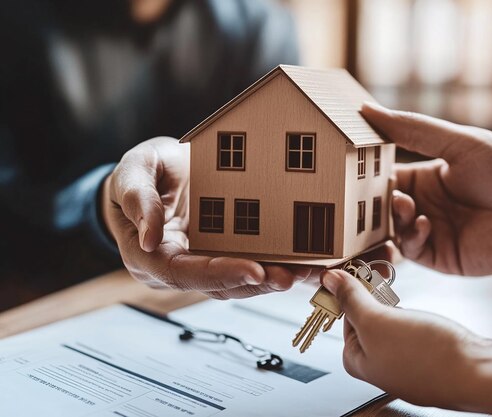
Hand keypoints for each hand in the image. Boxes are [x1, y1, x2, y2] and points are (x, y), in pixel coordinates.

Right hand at [102, 137, 313, 297]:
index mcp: (150, 255)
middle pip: (217, 285)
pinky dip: (277, 265)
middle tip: (290, 276)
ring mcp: (202, 262)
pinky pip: (249, 263)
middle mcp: (178, 267)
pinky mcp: (222, 253)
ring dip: (273, 279)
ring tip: (307, 272)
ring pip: (238, 281)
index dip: (218, 274)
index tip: (253, 270)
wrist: (153, 173)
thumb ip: (137, 198)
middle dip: (257, 282)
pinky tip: (305, 262)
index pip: (183, 273)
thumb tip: (150, 237)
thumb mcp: (133, 171)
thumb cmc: (139, 173)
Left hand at [321, 269, 479, 408]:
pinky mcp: (427, 358)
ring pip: (390, 323)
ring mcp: (404, 363)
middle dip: (372, 296)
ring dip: (391, 303)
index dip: (349, 293)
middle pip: (366, 320)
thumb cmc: (427, 357)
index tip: (356, 274)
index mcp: (358, 362)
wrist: (479, 373)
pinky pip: (411, 331)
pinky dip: (411, 316)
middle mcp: (380, 366)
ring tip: (399, 295)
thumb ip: (351, 300)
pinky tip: (419, 314)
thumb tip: (329, 282)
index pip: (343, 318)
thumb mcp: (377, 321)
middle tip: (381, 279)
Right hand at [362, 103, 491, 274]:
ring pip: (388, 231)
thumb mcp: (460, 143)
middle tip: (366, 194)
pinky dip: (410, 239)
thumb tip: (366, 109)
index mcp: (422, 177)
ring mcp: (427, 232)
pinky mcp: (438, 257)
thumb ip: (414, 130)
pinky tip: (425, 224)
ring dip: (389, 220)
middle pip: (377, 207)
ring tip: (404, 206)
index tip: (346, 167)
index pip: (380, 176)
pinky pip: (410, 250)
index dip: (362, 173)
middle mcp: (420, 205)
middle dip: (368, 201)